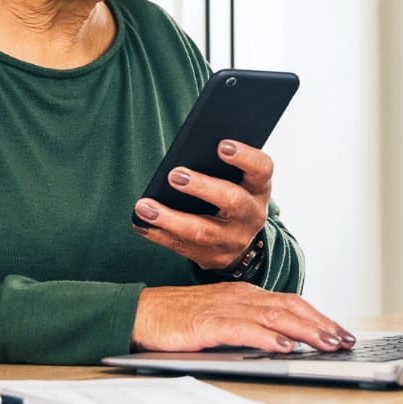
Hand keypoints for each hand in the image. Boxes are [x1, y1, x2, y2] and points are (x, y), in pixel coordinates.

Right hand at [131, 282, 356, 351]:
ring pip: (274, 316)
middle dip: (321, 325)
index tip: (341, 333)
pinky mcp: (206, 323)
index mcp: (244, 294)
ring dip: (305, 331)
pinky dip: (267, 336)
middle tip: (345, 341)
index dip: (319, 317)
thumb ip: (249, 325)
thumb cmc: (177, 319)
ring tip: (327, 344)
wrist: (139, 314)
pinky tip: (284, 346)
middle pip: (290, 307)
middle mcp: (239, 296)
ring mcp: (223, 308)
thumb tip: (284, 342)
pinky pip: (243, 329)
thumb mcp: (220, 318)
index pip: (291, 302)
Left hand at [132, 139, 271, 269]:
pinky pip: (183, 247)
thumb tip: (187, 150)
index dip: (245, 156)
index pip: (262, 168)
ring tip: (144, 206)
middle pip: (233, 200)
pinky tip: (141, 222)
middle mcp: (252, 215)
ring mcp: (234, 240)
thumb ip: (221, 167)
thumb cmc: (231, 195)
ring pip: (202, 231)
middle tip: (174, 175)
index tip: (221, 145)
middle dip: (202, 187)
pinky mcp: (214, 258)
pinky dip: (159, 235)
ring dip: (170, 218)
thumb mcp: (238, 180)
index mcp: (259, 188)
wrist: (240, 241)